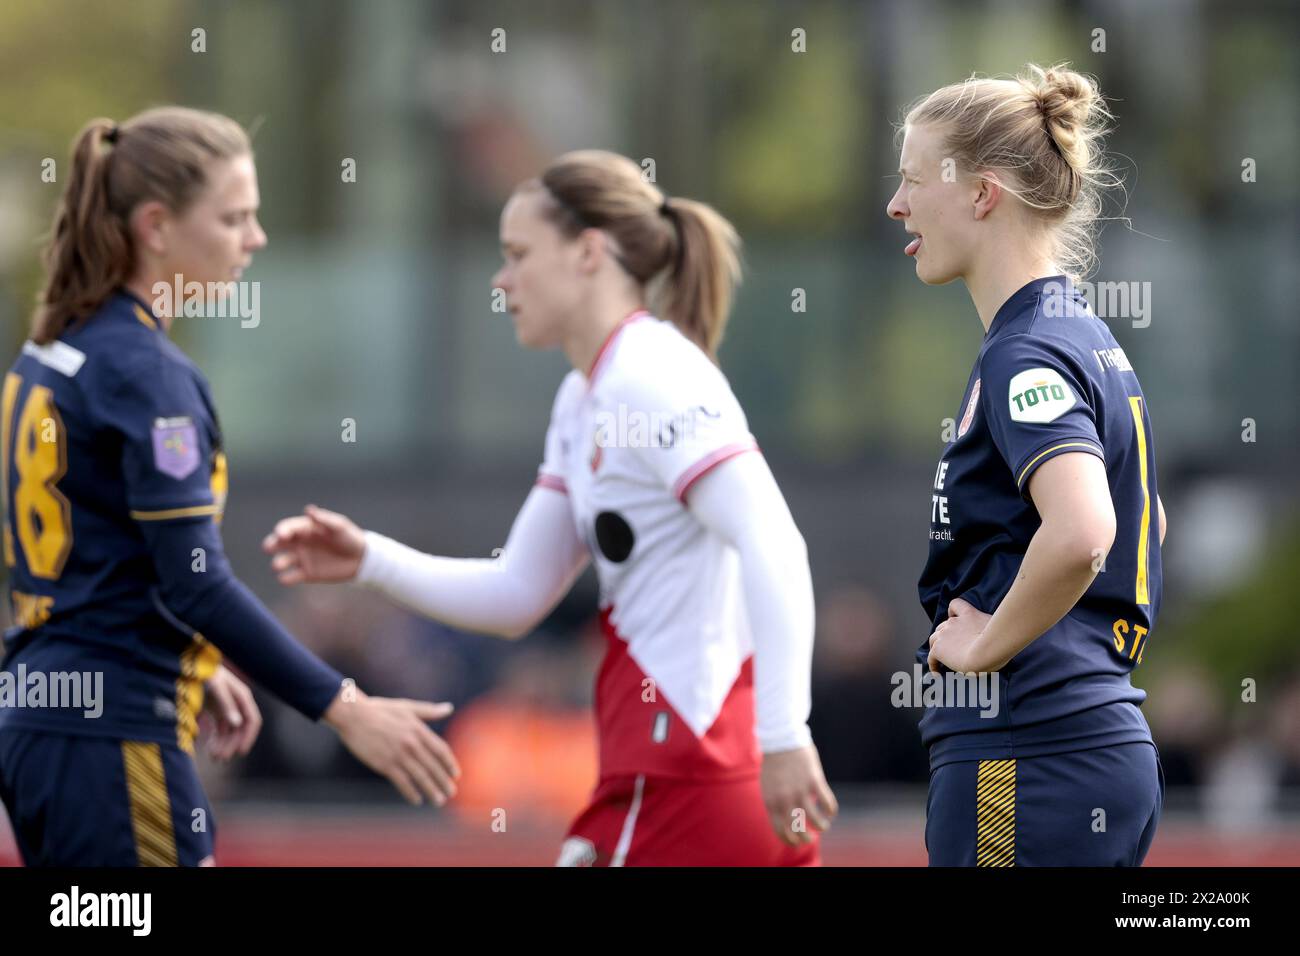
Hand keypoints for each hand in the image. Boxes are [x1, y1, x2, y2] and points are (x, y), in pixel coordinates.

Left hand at [201, 664, 261, 761]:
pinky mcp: (215, 710)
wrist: (190, 664)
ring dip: (223, 744)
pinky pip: (219, 729)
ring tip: (213, 756)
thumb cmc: (205, 673)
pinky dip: (215, 739)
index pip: (252, 721)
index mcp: (242, 697)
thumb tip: (237, 723)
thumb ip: (226, 704)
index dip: (249, 737)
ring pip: (229, 731)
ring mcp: (226, 708)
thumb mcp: (216, 687)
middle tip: (220, 758)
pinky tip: (208, 748)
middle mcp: (237, 704)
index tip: (240, 752)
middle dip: (231, 744)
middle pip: (239, 729)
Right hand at [262, 504, 365, 584]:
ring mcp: (301, 559)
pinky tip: (285, 578)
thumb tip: (309, 510)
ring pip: (283, 560)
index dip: (282, 530)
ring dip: (278, 562)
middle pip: (279, 543)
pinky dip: (286, 578)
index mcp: (305, 528)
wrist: (361, 558)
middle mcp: (299, 543)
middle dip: (271, 544)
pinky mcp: (306, 574)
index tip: (281, 534)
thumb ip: (323, 520)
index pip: (287, 528)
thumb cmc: (349, 537)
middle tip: (268, 547)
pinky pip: (292, 577)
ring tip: (278, 565)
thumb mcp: (339, 526)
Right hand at [323, 687, 460, 806]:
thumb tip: (449, 708)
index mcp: (418, 729)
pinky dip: (411, 793)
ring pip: (420, 777)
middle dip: (444, 781)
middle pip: (433, 766)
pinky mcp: (385, 764)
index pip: (441, 750)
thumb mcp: (407, 707)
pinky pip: (402, 782)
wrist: (354, 716)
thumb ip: (429, 711)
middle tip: (452, 793)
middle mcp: (412, 743)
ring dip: (432, 790)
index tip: (456, 775)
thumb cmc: (380, 710)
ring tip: (439, 801)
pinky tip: (416, 800)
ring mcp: (399, 755)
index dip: (450, 764)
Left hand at [760, 745, 837, 845]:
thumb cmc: (775, 764)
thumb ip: (775, 804)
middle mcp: (785, 799)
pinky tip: (830, 810)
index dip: (791, 841)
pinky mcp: (814, 780)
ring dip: (822, 826)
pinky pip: (827, 803)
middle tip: (811, 836)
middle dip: (807, 838)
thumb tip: (785, 822)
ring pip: (816, 820)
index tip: (798, 842)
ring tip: (824, 825)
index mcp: (771, 802)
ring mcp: (800, 790)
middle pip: (798, 830)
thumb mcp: (768, 787)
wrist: (781, 739)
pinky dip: (831, 810)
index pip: (780, 831)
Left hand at [927, 597, 993, 673]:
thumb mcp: (998, 630)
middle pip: (943, 626)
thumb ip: (993, 631)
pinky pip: (931, 657)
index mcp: (969, 614)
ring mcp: (944, 635)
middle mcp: (954, 622)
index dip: (952, 612)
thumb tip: (999, 639)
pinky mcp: (938, 649)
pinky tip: (937, 674)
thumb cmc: (999, 642)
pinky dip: (933, 665)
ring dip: (937, 648)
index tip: (953, 617)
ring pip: (934, 639)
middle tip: (954, 650)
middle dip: (947, 636)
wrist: (987, 650)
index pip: (955, 605)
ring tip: (942, 661)